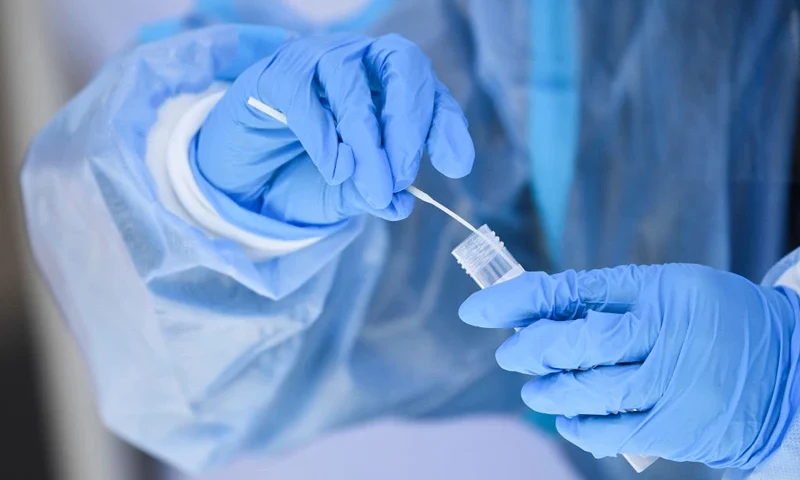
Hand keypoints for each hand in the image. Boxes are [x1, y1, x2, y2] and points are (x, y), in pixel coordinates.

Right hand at [195, 33, 473, 226]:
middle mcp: (358, 63)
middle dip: (409, 119)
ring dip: (365, 135)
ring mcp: (314, 62)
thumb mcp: (348, 194)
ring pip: (349, 77)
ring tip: (371, 183)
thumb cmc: (306, 175)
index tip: (454, 165)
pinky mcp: (273, 76)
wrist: (246, 180)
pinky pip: (301, 91)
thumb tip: (402, 203)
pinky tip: (335, 168)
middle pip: (399, 61)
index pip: (428, 89)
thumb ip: (375, 194)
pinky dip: (322, 133)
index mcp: (387, 85)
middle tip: (404, 175)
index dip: (445, 123)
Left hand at [459, 264, 799, 468]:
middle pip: (573, 343)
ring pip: (586, 391)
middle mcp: (662, 335)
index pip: (569, 292)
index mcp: (656, 291)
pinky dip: (578, 426)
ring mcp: (670, 384)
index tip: (476, 310)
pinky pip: (610, 432)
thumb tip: (534, 311)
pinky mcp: (674, 427)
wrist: (786, 367)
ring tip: (535, 390)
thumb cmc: (711, 319)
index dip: (514, 301)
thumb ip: (605, 297)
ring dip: (547, 391)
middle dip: (528, 350)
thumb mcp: (667, 289)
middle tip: (511, 355)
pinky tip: (566, 418)